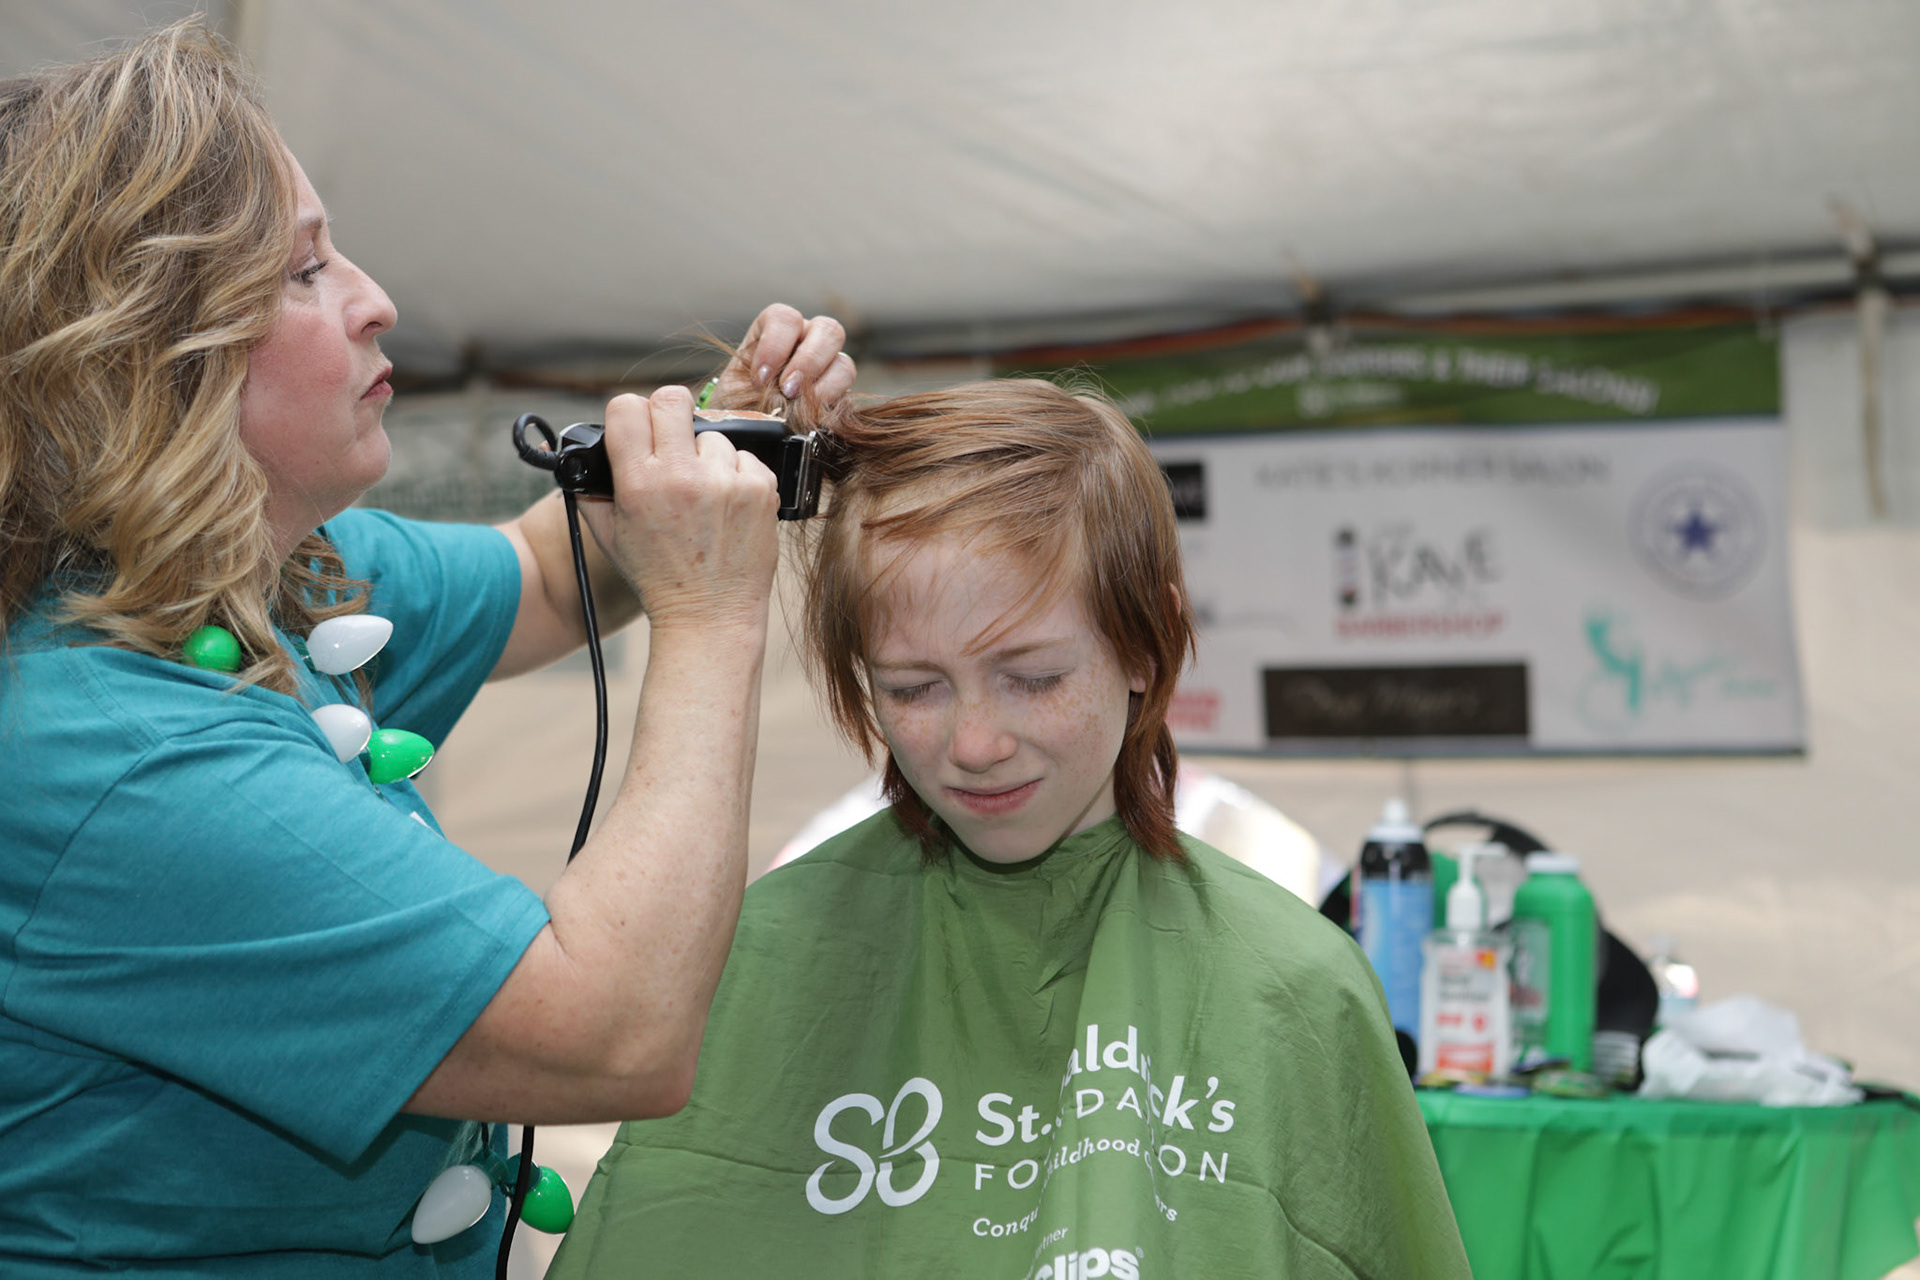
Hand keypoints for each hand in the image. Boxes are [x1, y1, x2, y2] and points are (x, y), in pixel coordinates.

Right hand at [581, 385, 777, 629]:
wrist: (710, 616)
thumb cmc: (658, 577)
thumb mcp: (609, 535)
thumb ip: (593, 488)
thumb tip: (588, 452)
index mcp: (639, 483)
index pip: (627, 407)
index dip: (630, 414)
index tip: (637, 428)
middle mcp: (682, 476)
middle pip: (672, 399)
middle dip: (668, 416)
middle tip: (671, 442)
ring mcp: (725, 480)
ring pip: (712, 434)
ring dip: (706, 457)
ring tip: (702, 496)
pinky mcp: (760, 488)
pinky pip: (745, 457)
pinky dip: (736, 475)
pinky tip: (726, 506)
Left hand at [713, 303, 855, 407]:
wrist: (746, 429)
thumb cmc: (736, 406)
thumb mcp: (733, 390)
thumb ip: (747, 383)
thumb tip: (767, 399)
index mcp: (775, 330)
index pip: (785, 318)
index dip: (775, 344)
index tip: (760, 378)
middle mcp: (807, 341)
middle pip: (827, 330)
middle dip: (808, 361)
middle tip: (788, 389)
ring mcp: (827, 367)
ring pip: (844, 361)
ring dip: (825, 384)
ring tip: (802, 405)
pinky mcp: (838, 394)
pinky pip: (846, 393)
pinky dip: (831, 401)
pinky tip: (811, 415)